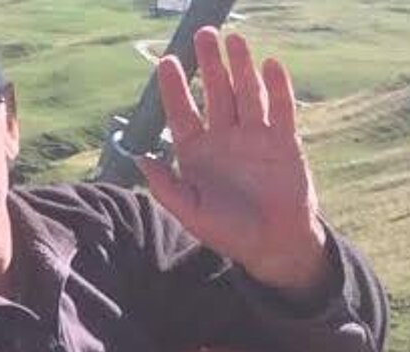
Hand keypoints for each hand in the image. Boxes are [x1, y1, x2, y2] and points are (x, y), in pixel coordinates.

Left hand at [138, 28, 329, 296]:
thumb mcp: (189, 213)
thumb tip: (139, 159)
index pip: (182, 114)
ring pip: (246, 95)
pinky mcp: (284, 143)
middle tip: (203, 34)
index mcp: (197, 154)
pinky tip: (269, 65)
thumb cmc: (227, 232)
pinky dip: (277, 87)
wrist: (272, 244)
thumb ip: (165, 187)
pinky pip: (280, 110)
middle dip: (209, 65)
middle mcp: (224, 140)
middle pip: (216, 94)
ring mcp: (255, 138)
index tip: (166, 62)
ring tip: (233, 40)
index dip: (175, 88)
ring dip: (240, 67)